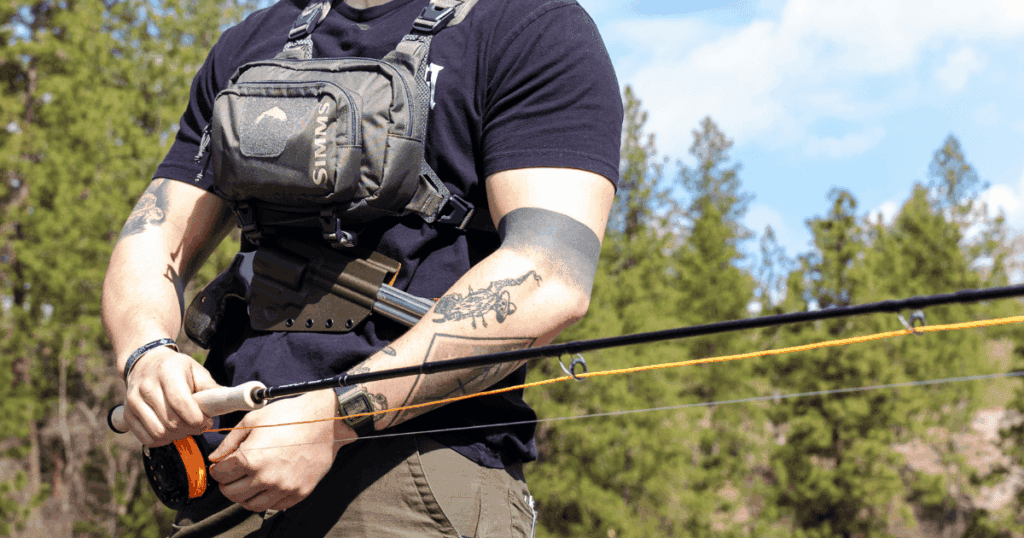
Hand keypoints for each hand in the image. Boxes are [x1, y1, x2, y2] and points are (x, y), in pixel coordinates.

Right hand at [124, 346, 219, 446]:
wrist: (146, 363)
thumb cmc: (177, 369)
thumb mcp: (197, 371)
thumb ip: (211, 389)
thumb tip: (227, 404)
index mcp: (167, 373)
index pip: (181, 403)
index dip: (197, 419)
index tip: (207, 421)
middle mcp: (147, 386)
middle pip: (171, 422)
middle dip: (190, 429)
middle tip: (199, 425)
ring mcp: (133, 401)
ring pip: (159, 432)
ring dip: (177, 436)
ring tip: (185, 427)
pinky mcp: (128, 414)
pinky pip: (147, 439)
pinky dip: (163, 440)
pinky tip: (171, 431)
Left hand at [208, 390, 349, 511]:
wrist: (326, 420)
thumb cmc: (289, 415)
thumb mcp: (254, 420)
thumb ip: (230, 441)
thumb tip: (216, 457)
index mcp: (251, 458)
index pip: (220, 475)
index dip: (217, 469)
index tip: (222, 465)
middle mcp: (266, 478)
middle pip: (231, 494)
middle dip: (227, 484)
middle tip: (232, 475)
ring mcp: (284, 488)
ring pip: (251, 505)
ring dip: (244, 495)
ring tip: (248, 482)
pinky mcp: (299, 493)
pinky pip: (275, 506)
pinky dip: (266, 499)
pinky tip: (268, 485)